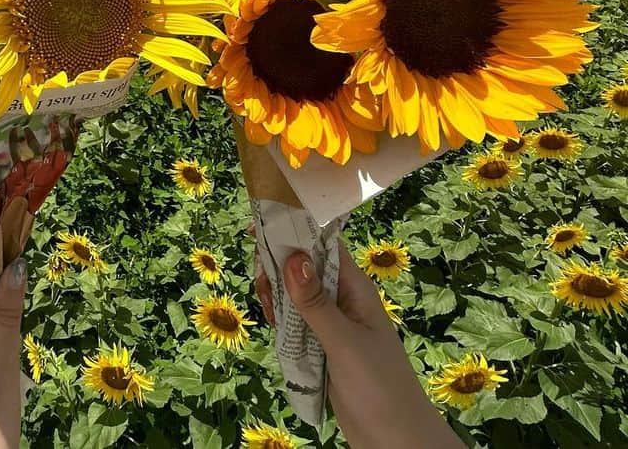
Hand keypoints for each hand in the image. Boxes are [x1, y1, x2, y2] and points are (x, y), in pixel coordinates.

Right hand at [256, 246, 463, 448]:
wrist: (396, 443)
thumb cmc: (379, 387)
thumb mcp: (344, 343)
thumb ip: (316, 304)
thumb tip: (292, 257)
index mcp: (354, 289)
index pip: (322, 244)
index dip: (293, 231)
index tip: (259, 228)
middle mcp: (342, 300)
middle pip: (303, 267)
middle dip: (278, 268)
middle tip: (263, 289)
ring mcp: (332, 325)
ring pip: (296, 296)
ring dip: (278, 296)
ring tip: (269, 313)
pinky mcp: (323, 349)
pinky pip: (296, 323)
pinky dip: (282, 322)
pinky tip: (274, 329)